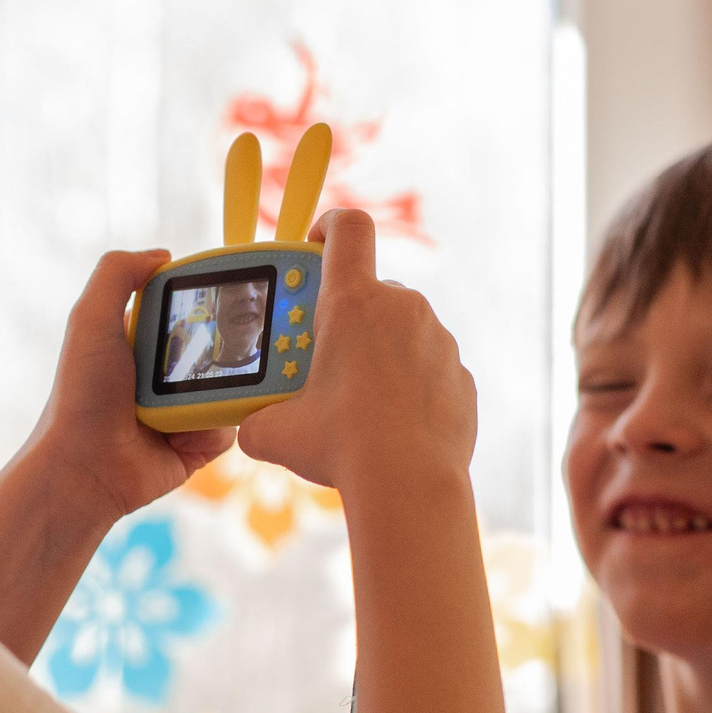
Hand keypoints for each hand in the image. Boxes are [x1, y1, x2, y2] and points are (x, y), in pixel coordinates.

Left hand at [19, 249, 234, 525]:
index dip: (209, 302)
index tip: (234, 296)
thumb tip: (163, 255)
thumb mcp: (89, 319)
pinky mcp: (196, 446)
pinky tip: (182, 434)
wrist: (82, 468)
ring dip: (216, 396)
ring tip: (191, 405)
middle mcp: (163, 375)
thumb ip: (117, 274)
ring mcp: (182, 411)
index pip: (189, 310)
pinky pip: (228, 429)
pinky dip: (212, 430)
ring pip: (232, 389)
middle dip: (227, 350)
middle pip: (219, 349)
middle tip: (239, 348)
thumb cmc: (80, 395)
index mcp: (141, 341)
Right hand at [237, 210, 476, 495]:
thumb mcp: (278, 432)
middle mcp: (403, 308)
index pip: (348, 228)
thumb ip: (258, 419)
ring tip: (359, 404)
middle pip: (370, 292)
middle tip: (324, 360)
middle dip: (347, 320)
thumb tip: (250, 429)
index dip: (330, 226)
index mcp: (354, 302)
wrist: (409, 485)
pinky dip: (412, 386)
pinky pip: (430, 369)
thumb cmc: (342, 447)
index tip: (316, 245)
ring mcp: (439, 341)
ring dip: (381, 355)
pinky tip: (393, 426)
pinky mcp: (461, 377)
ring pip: (403, 333)